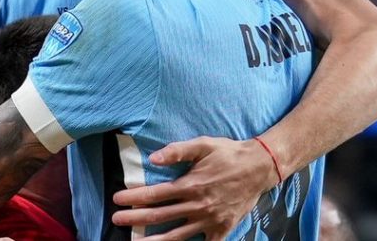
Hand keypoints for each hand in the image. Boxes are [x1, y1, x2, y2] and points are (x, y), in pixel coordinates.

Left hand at [111, 137, 277, 239]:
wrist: (260, 167)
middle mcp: (198, 205)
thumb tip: (152, 158)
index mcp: (191, 184)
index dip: (134, 198)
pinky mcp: (222, 229)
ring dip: (155, 240)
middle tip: (116, 219)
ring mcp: (210, 220)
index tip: (117, 200)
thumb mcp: (203, 145)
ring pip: (177, 236)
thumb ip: (177, 150)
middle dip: (136, 219)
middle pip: (160, 216)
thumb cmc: (229, 153)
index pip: (155, 194)